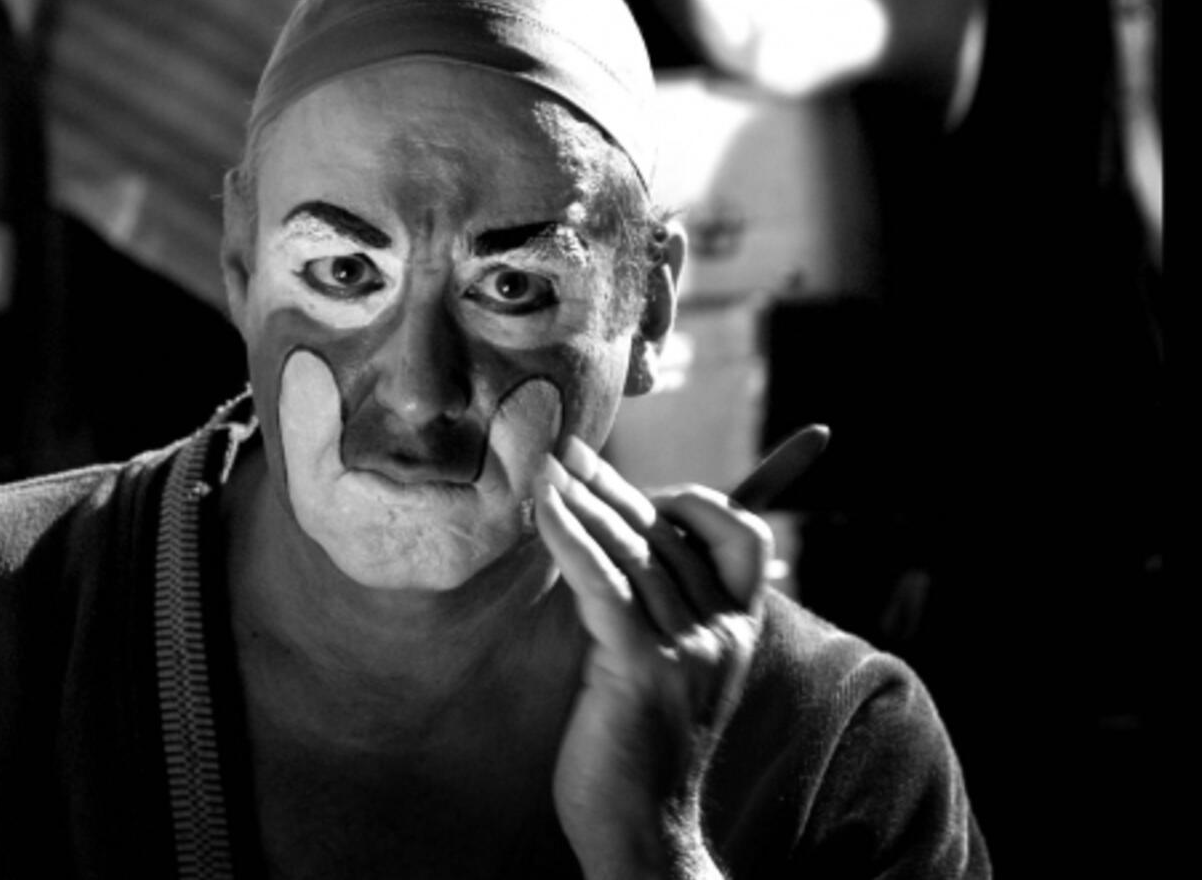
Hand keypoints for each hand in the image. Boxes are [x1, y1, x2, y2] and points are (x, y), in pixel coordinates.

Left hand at [528, 435, 772, 878]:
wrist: (643, 833)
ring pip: (635, 549)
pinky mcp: (642, 668)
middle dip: (614, 485)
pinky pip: (603, 582)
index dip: (684, 497)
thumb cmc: (639, 749)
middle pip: (671, 533)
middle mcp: (724, 633)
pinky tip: (540, 507)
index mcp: (740, 631)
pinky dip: (569, 535)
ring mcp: (688, 651)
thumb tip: (621, 551)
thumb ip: (661, 615)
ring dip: (584, 499)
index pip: (737, 535)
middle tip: (565, 448)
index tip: (623, 478)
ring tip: (544, 465)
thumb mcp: (667, 673)